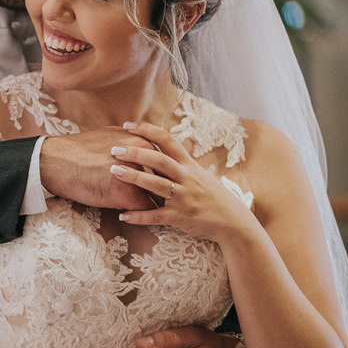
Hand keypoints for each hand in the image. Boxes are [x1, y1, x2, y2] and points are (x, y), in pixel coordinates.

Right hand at [39, 127, 158, 210]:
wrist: (56, 161)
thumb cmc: (78, 149)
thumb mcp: (109, 135)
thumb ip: (129, 141)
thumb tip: (139, 147)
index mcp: (140, 139)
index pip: (164, 159)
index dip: (165, 172)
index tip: (166, 181)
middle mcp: (143, 155)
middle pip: (167, 176)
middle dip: (167, 188)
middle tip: (167, 198)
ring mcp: (137, 175)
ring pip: (160, 194)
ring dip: (160, 204)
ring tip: (158, 212)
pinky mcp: (127, 194)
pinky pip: (146, 210)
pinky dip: (143, 216)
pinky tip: (135, 217)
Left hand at [107, 122, 256, 243]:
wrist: (234, 222)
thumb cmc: (212, 196)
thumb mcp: (198, 174)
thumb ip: (178, 163)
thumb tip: (156, 146)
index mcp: (189, 165)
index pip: (167, 141)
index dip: (147, 130)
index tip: (127, 125)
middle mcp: (187, 178)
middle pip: (160, 160)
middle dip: (136, 153)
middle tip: (114, 149)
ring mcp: (184, 197)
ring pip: (157, 184)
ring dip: (134, 177)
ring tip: (114, 172)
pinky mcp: (181, 217)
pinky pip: (157, 216)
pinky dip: (139, 216)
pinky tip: (123, 215)